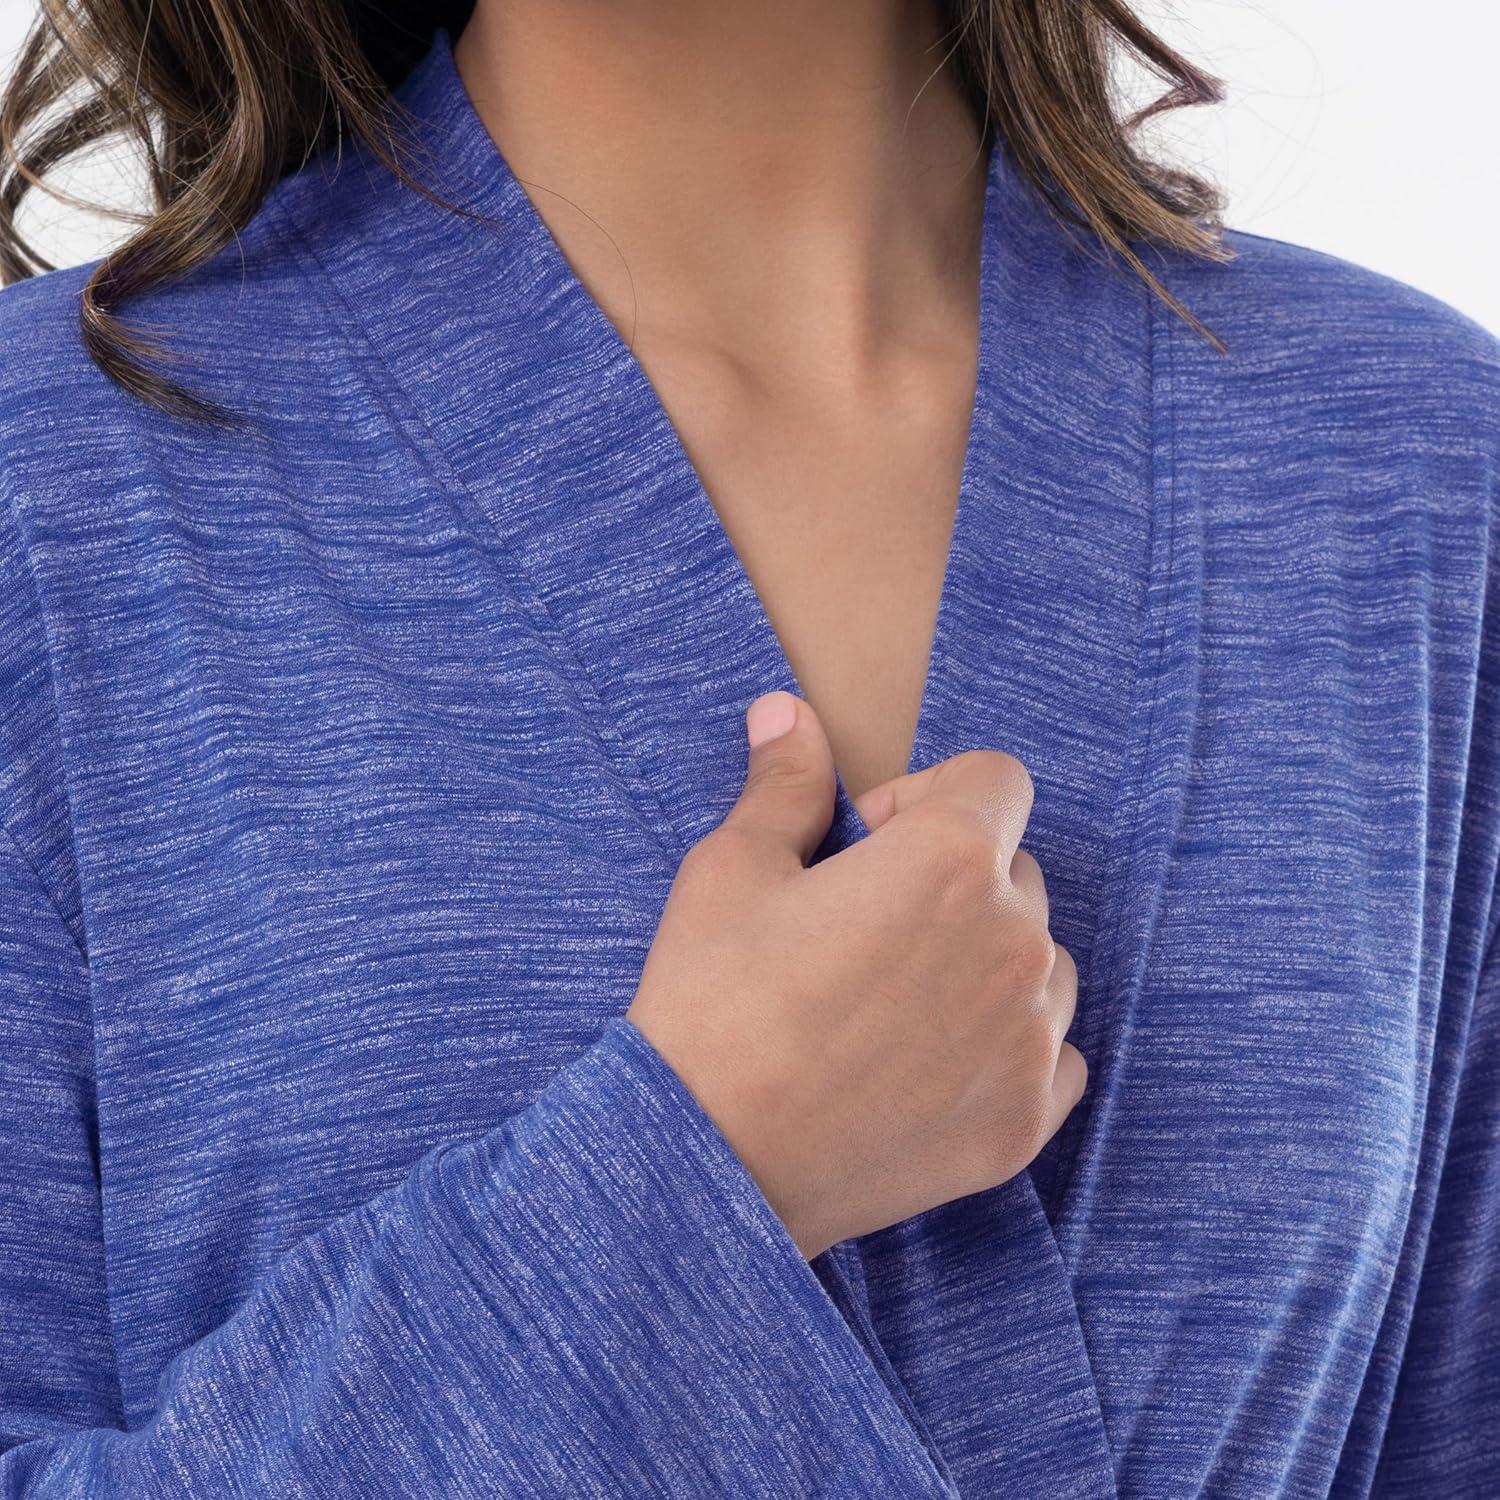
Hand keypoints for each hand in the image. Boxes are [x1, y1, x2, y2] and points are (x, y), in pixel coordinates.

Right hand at [625, 690, 1084, 1259]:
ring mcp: (1029, 1038)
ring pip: (1043, 961)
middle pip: (1019, 870)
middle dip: (957, 878)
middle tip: (869, 927)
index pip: (998, 779)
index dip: (931, 795)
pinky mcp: (1028, 1120)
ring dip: (988, 959)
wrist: (706, 1164)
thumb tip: (786, 712)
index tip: (870, 840)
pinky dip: (1008, 1045)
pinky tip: (928, 1061)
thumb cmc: (712, 1005)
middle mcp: (1013, 942)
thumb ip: (785, 784)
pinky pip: (1053, 1051)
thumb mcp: (732, 870)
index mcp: (949, 860)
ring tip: (897, 999)